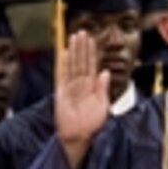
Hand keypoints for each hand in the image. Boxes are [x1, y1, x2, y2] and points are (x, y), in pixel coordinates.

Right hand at [56, 31, 110, 167]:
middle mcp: (81, 84)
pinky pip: (63, 75)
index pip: (92, 65)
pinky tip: (65, 54)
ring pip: (74, 65)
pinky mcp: (62, 92)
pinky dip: (65, 65)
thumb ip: (103, 88)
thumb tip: (105, 72)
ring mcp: (71, 86)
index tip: (92, 40)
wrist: (81, 136)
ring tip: (75, 38)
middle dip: (82, 47)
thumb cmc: (93, 123)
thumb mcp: (103, 104)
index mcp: (92, 86)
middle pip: (82, 62)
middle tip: (82, 32)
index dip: (92, 53)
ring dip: (75, 52)